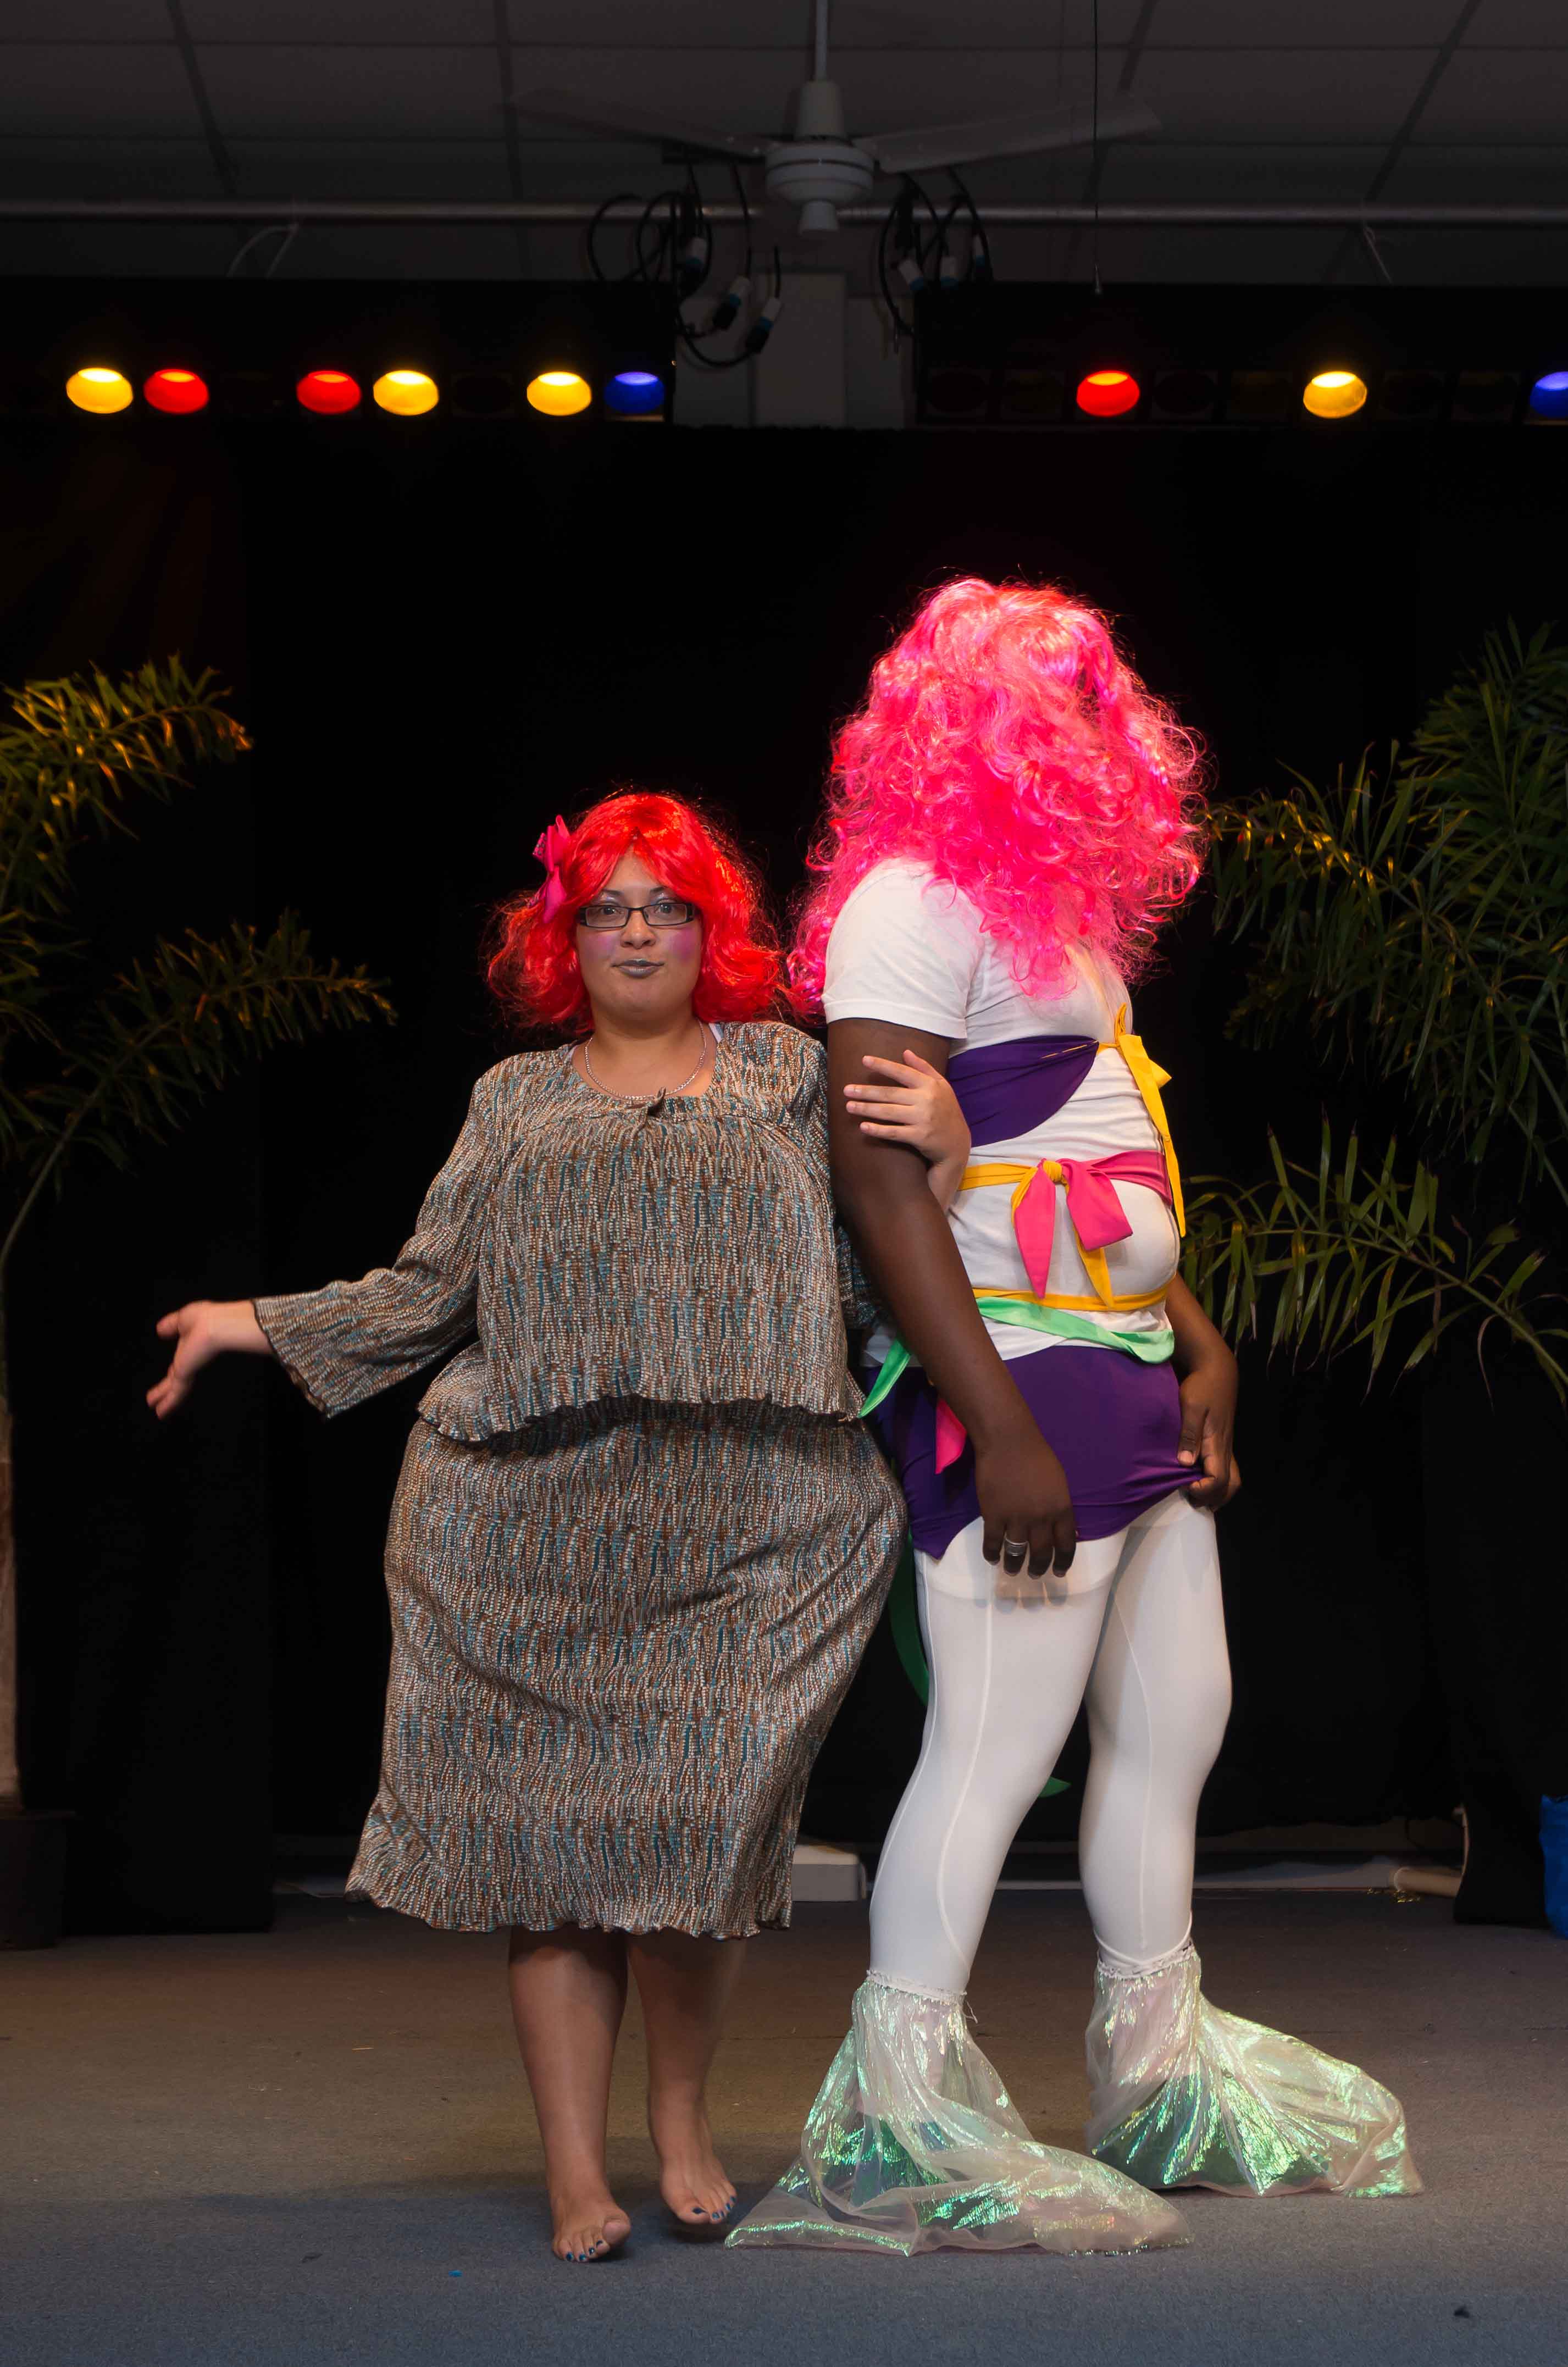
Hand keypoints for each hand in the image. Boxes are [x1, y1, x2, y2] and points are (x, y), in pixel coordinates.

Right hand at [147, 1299, 270, 1420]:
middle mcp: (191, 1361)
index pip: (180, 1363)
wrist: (214, 1326)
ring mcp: (190, 1370)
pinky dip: (168, 1403)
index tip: (170, 1375)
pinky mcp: (187, 1376)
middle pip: (176, 1379)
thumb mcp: (182, 1318)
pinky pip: (176, 1393)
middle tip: (157, 1399)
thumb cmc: (203, 1318)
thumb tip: (160, 1329)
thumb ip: (171, 1325)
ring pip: (175, 1389)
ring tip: (158, 1413)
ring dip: (165, 1400)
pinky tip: (160, 1413)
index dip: (173, 1370)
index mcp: (191, 1347)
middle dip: (166, 1389)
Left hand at [843, 1049, 970, 1207]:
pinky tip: (863, 1127)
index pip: (902, 1072)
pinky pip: (894, 1132)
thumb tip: (906, 1052)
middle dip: (867, 1091)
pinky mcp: (919, 1137)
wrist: (957, 1143)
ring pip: (889, 1112)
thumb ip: (924, 1068)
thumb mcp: (942, 1085)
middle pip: (890, 1094)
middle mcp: (926, 1100)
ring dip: (867, 1109)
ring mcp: (923, 1119)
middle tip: (846, 1090)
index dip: (883, 1065)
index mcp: (930, 1085)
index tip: (864, 1060)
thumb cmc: (947, 1110)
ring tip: (849, 1106)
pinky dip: (878, 1130)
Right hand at [974, 1422, 1076, 1579]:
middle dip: (1039, 1568)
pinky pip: (993, 1543)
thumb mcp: (1058, 1482)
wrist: (1008, 1441)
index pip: (1066, 1545)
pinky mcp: (994, 1516)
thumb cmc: (1036, 1455)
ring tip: (1013, 1571)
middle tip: (1035, 1575)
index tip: (1058, 1572)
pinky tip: (992, 1558)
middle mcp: (1042, 1519)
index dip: (1063, 1562)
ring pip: (1017, 1552)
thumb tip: (1058, 1526)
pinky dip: (992, 1554)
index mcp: (1061, 1509)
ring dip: (1015, 1565)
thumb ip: (1059, 1505)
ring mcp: (1017, 1519)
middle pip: (1042, 1552)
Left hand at [1176, 1348, 1241, 1509]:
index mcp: (1217, 1443)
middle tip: (1190, 1497)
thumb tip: (1186, 1463)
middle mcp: (1225, 1448)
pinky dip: (1218, 1482)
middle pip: (1230, 1486)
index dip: (1203, 1489)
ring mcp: (1226, 1445)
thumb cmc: (1202, 1386)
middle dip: (1212, 1497)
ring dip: (1218, 1493)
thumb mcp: (1191, 1407)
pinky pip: (1227, 1469)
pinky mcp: (1223, 1440)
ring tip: (1197, 1496)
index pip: (1218, 1480)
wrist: (1216, 1370)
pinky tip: (1201, 1480)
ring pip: (1232, 1479)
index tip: (1184, 1485)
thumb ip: (1189, 1435)